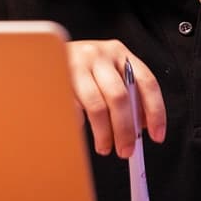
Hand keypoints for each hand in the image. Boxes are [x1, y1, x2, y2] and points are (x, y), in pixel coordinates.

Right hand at [66, 40, 165, 157]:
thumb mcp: (110, 71)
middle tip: (126, 150)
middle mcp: (99, 55)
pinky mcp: (57, 78)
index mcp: (120, 52)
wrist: (42, 50)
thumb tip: (141, 126)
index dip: (156, 112)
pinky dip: (80, 125)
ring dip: (104, 133)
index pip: (147, 82)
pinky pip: (73, 109)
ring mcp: (76, 65)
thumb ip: (128, 92)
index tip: (157, 136)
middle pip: (120, 98)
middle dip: (125, 130)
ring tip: (104, 146)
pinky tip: (82, 130)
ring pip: (96, 106)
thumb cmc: (84, 66)